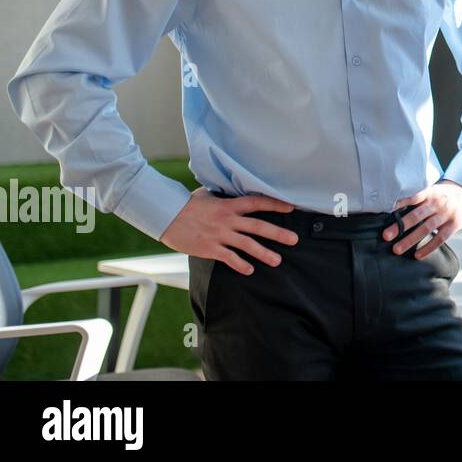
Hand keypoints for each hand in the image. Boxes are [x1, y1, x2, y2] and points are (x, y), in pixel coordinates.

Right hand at [160, 187, 298, 275]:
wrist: (166, 215)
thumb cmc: (187, 204)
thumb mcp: (208, 194)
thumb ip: (223, 196)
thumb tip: (231, 190)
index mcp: (229, 205)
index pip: (257, 202)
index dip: (275, 205)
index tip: (291, 208)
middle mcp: (228, 220)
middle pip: (258, 227)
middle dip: (278, 234)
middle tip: (294, 240)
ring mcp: (220, 235)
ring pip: (247, 245)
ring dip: (264, 254)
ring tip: (277, 261)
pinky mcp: (210, 248)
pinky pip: (229, 258)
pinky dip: (240, 265)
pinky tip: (250, 270)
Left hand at [384, 179, 461, 258]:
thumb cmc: (444, 195)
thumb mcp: (433, 190)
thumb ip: (419, 198)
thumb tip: (394, 208)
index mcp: (430, 192)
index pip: (414, 196)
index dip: (400, 202)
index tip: (387, 210)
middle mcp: (438, 202)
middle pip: (417, 215)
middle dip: (400, 226)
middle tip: (386, 236)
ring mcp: (446, 214)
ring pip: (426, 228)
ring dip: (410, 240)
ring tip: (397, 249)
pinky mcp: (454, 225)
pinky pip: (440, 238)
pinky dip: (428, 248)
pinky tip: (417, 255)